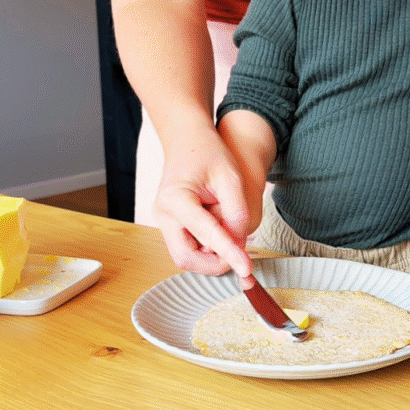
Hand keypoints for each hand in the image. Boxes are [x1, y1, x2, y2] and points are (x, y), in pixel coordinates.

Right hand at [153, 132, 253, 280]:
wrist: (188, 140)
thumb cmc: (208, 152)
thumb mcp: (230, 177)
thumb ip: (236, 211)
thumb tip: (240, 243)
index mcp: (175, 199)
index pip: (206, 235)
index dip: (229, 253)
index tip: (246, 269)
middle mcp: (163, 214)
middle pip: (186, 258)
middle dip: (214, 263)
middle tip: (239, 255)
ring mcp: (164, 222)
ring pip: (186, 256)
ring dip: (211, 256)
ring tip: (230, 235)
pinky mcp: (170, 225)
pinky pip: (188, 247)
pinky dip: (206, 248)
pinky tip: (221, 233)